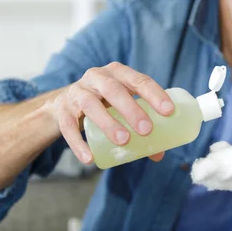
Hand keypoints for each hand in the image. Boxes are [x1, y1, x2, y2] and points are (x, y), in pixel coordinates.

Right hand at [50, 62, 174, 164]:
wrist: (65, 103)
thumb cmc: (104, 103)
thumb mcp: (122, 106)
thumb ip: (140, 124)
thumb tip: (159, 153)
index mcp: (118, 72)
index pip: (139, 80)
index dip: (154, 94)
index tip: (169, 111)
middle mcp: (97, 77)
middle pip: (114, 89)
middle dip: (131, 109)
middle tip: (146, 130)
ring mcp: (77, 92)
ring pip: (90, 105)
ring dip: (108, 123)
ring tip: (124, 141)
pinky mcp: (63, 110)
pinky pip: (69, 126)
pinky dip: (79, 143)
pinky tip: (90, 158)